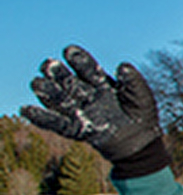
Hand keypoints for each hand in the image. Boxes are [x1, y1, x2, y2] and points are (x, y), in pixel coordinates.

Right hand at [22, 45, 166, 173]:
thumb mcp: (142, 97)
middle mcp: (86, 94)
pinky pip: (56, 123)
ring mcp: (80, 111)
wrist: (140, 143)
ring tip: (37, 83)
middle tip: (48, 65)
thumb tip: (123, 66)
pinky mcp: (75, 129)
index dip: (79, 60)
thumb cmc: (141, 116)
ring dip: (48, 92)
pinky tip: (27, 110)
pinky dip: (42, 117)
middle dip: (58, 73)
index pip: (88, 69)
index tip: (70, 51)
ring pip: (60, 99)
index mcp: (101, 83)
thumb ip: (134, 82)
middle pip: (68, 81)